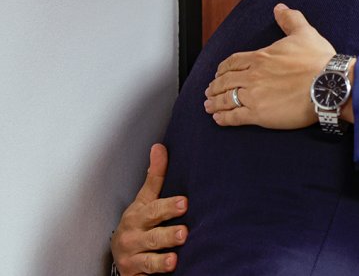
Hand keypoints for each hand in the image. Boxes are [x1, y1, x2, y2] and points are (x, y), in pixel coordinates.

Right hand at [111, 144, 187, 274]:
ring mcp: (133, 256)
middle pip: (152, 234)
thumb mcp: (145, 201)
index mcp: (138, 214)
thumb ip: (155, 177)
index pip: (153, 207)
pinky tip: (169, 271)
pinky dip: (156, 273)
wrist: (122, 256)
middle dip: (167, 234)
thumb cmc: (138, 224)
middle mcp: (133, 235)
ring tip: (174, 259)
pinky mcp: (134, 273)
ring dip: (162, 260)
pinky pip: (146, 273)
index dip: (167, 205)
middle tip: (183, 232)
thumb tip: (159, 147)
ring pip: (149, 258)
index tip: (184, 203)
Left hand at [204, 4, 337, 128]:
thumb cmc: (319, 60)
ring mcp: (254, 96)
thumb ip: (290, 19)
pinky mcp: (260, 114)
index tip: (219, 73)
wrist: (328, 84)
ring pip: (227, 98)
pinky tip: (219, 119)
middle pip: (225, 81)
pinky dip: (224, 118)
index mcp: (260, 57)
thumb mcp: (305, 33)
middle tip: (209, 91)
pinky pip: (235, 116)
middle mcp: (253, 76)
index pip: (233, 62)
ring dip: (215, 102)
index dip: (223, 68)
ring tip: (209, 106)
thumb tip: (280, 8)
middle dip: (215, 86)